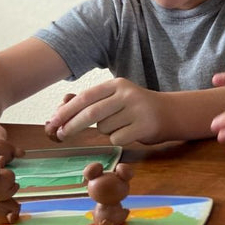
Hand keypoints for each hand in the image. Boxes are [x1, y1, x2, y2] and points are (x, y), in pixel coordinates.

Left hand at [46, 78, 163, 144]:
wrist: (171, 113)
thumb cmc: (137, 108)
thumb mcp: (116, 98)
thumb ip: (92, 102)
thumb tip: (60, 111)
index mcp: (117, 84)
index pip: (86, 97)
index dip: (67, 110)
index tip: (53, 121)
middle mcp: (127, 94)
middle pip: (91, 113)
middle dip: (72, 126)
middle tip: (60, 135)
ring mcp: (137, 110)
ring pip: (104, 128)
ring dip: (105, 132)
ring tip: (121, 126)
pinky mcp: (144, 126)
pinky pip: (118, 139)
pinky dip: (119, 140)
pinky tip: (130, 133)